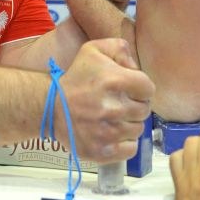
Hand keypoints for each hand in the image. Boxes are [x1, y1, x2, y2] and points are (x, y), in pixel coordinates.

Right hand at [57, 38, 153, 162]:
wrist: (51, 106)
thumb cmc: (76, 78)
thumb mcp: (94, 50)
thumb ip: (120, 48)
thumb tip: (135, 67)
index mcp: (115, 80)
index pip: (148, 88)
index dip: (140, 87)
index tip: (129, 89)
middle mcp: (114, 108)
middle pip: (144, 110)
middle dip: (134, 105)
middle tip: (119, 103)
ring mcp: (108, 132)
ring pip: (138, 129)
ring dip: (129, 123)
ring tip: (113, 117)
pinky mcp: (102, 151)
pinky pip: (131, 149)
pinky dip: (125, 142)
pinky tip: (112, 133)